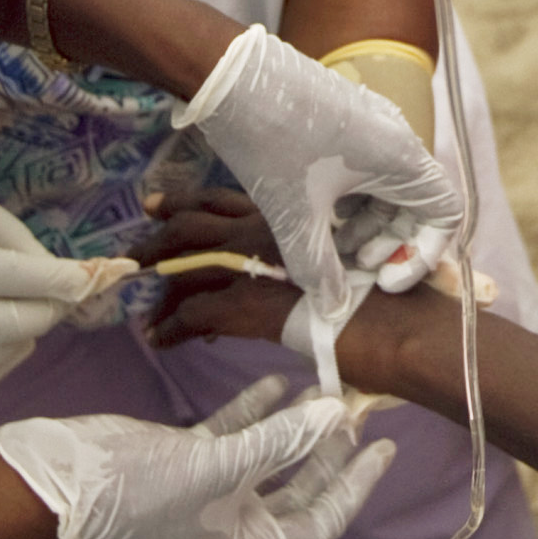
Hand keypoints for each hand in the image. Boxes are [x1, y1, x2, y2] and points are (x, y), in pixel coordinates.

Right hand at [0, 172, 94, 395]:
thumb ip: (18, 239)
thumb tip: (62, 272)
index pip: (51, 284)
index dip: (87, 276)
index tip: (112, 270)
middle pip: (39, 321)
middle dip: (52, 299)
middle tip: (42, 281)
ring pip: (16, 354)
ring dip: (26, 330)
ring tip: (8, 304)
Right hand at [0, 377, 393, 538]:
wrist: (62, 475)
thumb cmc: (140, 487)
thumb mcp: (216, 466)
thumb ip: (278, 441)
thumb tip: (333, 413)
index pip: (316, 524)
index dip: (352, 487)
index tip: (381, 448)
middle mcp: (232, 526)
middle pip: (298, 489)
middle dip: (327, 450)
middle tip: (356, 409)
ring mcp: (210, 492)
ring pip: (269, 458)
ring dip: (294, 426)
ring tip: (324, 388)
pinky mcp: (188, 460)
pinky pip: (235, 438)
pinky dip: (255, 413)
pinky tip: (276, 383)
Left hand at [143, 200, 448, 393]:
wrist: (400, 323)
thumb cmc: (390, 292)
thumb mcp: (352, 259)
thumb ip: (323, 254)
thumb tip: (305, 267)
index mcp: (292, 213)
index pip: (230, 199)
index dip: (195, 201)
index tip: (166, 205)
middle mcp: (267, 229)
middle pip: (199, 220)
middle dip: (165, 227)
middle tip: (139, 232)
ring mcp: (254, 262)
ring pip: (187, 261)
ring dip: (159, 270)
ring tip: (137, 283)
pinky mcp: (247, 303)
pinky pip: (193, 313)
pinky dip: (171, 326)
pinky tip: (158, 338)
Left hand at [175, 24, 464, 316]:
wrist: (229, 74)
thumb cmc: (270, 140)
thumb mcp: (293, 214)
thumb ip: (318, 268)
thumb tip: (332, 307)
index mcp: (400, 157)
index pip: (445, 213)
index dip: (421, 256)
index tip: (384, 282)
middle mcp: (396, 138)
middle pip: (415, 205)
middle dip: (386, 245)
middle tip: (348, 269)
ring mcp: (372, 126)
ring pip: (386, 190)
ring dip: (363, 226)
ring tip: (324, 248)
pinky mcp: (347, 121)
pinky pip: (365, 172)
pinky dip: (348, 202)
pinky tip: (312, 217)